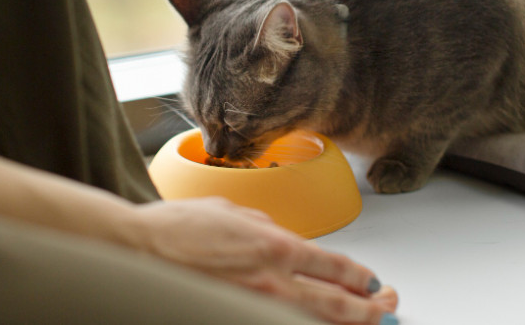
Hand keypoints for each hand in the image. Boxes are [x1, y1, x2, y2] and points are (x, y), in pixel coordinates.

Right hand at [129, 197, 398, 324]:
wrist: (137, 252)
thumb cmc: (176, 229)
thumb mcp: (232, 211)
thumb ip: (266, 226)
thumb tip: (285, 238)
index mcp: (275, 246)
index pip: (336, 266)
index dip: (361, 277)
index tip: (372, 282)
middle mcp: (272, 280)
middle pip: (339, 304)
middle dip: (371, 310)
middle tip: (387, 308)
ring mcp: (254, 305)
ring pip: (316, 323)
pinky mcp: (234, 316)